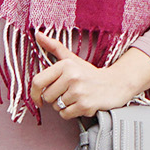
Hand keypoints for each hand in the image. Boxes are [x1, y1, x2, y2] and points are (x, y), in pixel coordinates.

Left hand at [30, 32, 149, 120]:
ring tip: (76, 97)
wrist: (115, 85)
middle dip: (55, 99)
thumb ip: (54, 47)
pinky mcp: (85, 105)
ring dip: (64, 106)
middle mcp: (72, 77)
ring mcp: (79, 92)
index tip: (38, 98)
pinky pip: (65, 115)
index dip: (34, 93)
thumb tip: (37, 34)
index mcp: (66, 65)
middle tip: (68, 93)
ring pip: (56, 107)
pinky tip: (80, 104)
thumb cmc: (90, 74)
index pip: (38, 82)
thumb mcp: (72, 59)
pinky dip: (71, 113)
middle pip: (47, 97)